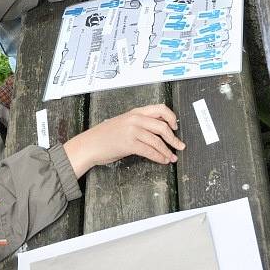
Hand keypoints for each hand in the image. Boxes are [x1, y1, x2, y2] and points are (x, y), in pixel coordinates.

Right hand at [64, 105, 184, 176]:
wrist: (89, 144)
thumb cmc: (105, 136)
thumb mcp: (124, 123)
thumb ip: (140, 123)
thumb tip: (159, 130)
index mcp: (135, 112)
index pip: (160, 109)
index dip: (171, 117)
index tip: (176, 127)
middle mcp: (135, 119)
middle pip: (162, 126)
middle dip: (173, 138)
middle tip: (179, 146)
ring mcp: (132, 130)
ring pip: (157, 140)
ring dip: (167, 151)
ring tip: (171, 157)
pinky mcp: (129, 143)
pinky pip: (149, 151)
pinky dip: (158, 157)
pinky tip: (162, 160)